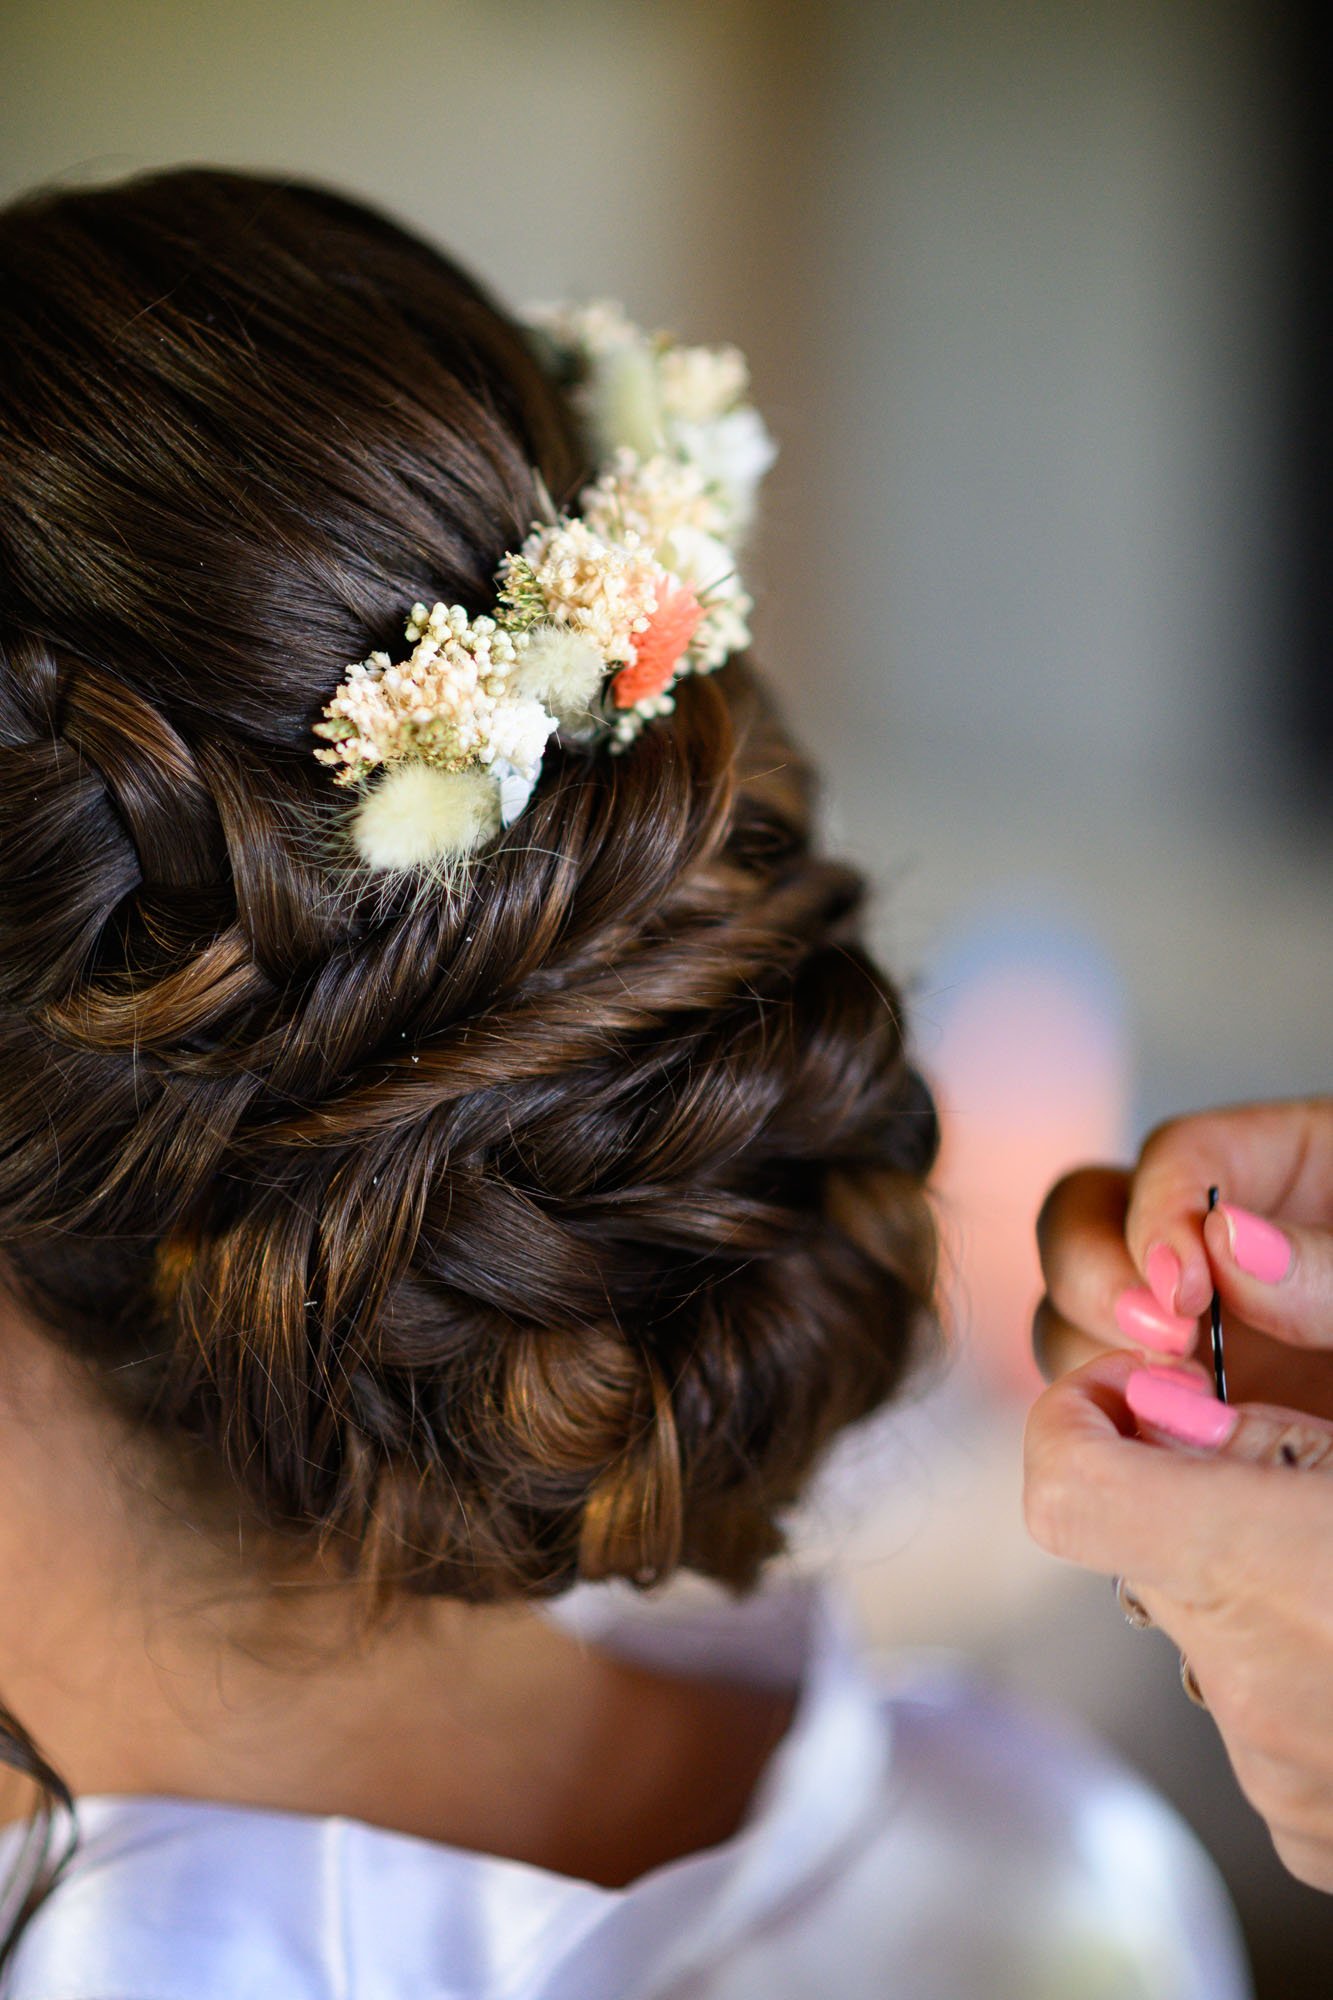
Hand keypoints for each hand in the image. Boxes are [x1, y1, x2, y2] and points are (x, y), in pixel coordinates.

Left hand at [1023, 1095, 1332, 1888]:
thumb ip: (1279, 1405)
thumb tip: (1154, 1396)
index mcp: (1281, 1567)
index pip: (1064, 1484)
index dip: (1084, 1415)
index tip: (1155, 1382)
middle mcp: (1257, 1683)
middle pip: (1144, 1541)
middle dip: (1202, 1483)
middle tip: (1316, 1457)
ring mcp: (1282, 1771)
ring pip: (1208, 1618)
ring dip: (1263, 1570)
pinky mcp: (1313, 1830)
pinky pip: (1264, 1702)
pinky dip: (1306, 1651)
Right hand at [1032, 1098, 1332, 1417]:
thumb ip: (1327, 1260)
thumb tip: (1226, 1244)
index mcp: (1274, 1168)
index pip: (1172, 1158)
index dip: (1156, 1214)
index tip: (1185, 1287)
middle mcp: (1206, 1242)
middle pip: (1082, 1224)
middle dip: (1094, 1282)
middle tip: (1168, 1343)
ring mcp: (1192, 1330)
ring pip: (1072, 1322)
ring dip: (1098, 1360)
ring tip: (1187, 1408)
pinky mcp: (1190, 1414)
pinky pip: (1111, 1411)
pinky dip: (1121, 1431)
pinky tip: (1177, 1449)